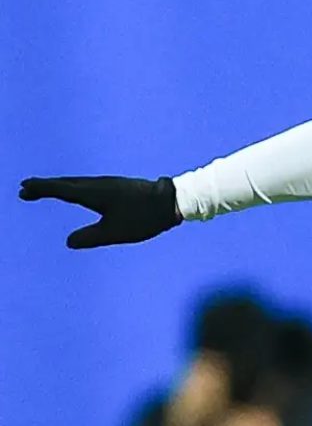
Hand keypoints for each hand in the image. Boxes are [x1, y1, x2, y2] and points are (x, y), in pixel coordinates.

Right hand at [19, 175, 181, 247]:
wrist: (173, 201)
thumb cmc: (144, 218)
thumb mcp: (116, 232)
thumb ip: (91, 238)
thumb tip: (69, 242)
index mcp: (94, 193)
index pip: (61, 190)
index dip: (42, 189)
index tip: (24, 189)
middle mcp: (99, 184)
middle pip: (66, 184)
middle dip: (45, 186)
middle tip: (26, 189)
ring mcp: (110, 183)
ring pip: (78, 183)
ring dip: (59, 185)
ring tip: (45, 189)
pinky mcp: (118, 186)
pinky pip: (89, 185)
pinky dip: (75, 187)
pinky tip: (78, 191)